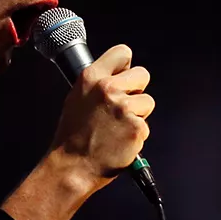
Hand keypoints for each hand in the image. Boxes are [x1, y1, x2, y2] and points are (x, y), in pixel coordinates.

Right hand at [50, 44, 153, 189]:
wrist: (73, 167)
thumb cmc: (72, 137)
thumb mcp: (76, 98)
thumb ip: (97, 83)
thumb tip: (116, 76)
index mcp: (91, 77)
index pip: (122, 52)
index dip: (126, 67)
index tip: (124, 76)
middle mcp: (108, 88)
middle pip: (143, 74)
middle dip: (136, 90)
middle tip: (122, 107)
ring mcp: (124, 108)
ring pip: (147, 102)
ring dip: (138, 115)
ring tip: (117, 128)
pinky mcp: (136, 127)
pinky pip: (146, 125)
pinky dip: (136, 134)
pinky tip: (120, 140)